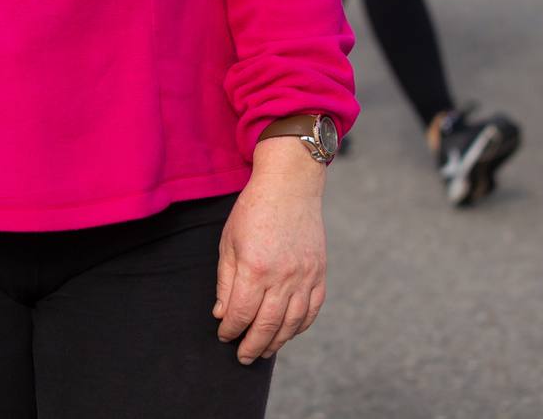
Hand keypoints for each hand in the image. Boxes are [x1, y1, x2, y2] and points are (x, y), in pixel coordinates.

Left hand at [214, 142, 325, 364]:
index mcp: (255, 268)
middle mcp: (283, 277)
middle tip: (243, 357)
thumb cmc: (253, 211)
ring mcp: (305, 277)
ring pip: (292, 323)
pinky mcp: (319, 273)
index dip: (231, 329)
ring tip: (264, 351)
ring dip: (277, 342)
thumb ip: (226, 282)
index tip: (224, 336)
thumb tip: (222, 314)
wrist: (290, 187)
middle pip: (267, 324)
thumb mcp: (228, 242)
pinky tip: (288, 333)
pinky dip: (300, 326)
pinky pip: (312, 310)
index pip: (241, 313)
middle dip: (252, 346)